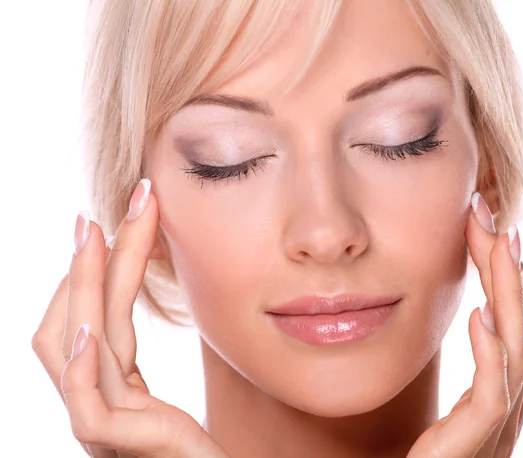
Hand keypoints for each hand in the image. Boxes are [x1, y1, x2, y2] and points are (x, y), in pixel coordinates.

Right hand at [32, 179, 228, 457]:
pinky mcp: (116, 443)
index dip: (94, 271)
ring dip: (85, 286)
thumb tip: (136, 297)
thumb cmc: (192, 446)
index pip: (92, 318)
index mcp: (102, 387)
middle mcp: (92, 400)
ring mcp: (99, 423)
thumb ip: (133, 359)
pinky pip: (87, 403)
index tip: (112, 225)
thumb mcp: (157, 392)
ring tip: (96, 236)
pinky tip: (91, 328)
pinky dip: (81, 365)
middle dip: (86, 263)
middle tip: (96, 213)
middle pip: (77, 320)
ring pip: (80, 344)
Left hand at [407, 193, 522, 457]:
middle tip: (489, 216)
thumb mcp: (448, 398)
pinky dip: (491, 353)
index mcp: (503, 390)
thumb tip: (472, 312)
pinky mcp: (475, 444)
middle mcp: (511, 404)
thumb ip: (467, 365)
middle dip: (510, 268)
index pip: (519, 322)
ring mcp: (499, 427)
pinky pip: (493, 396)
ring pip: (520, 351)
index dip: (510, 273)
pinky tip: (479, 316)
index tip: (486, 227)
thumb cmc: (428, 452)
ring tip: (496, 244)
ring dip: (508, 293)